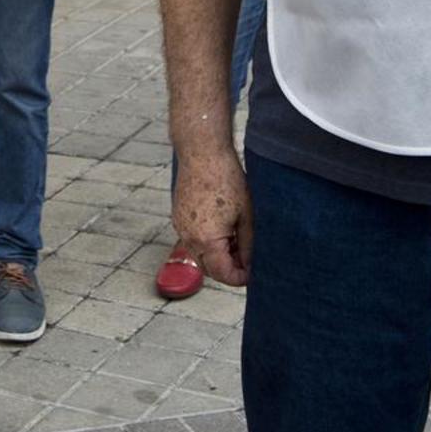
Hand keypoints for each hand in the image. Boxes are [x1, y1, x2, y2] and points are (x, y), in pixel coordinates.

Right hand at [173, 148, 251, 285]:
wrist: (202, 152)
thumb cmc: (227, 180)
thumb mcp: (246, 216)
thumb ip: (248, 246)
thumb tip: (249, 266)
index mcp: (207, 240)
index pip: (223, 274)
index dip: (240, 279)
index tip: (253, 274)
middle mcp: (189, 238)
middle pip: (209, 269)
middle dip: (228, 268)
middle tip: (248, 258)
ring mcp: (180, 227)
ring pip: (199, 255)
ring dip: (217, 255)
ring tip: (236, 239)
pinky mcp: (177, 217)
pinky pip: (192, 240)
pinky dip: (206, 242)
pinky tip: (222, 226)